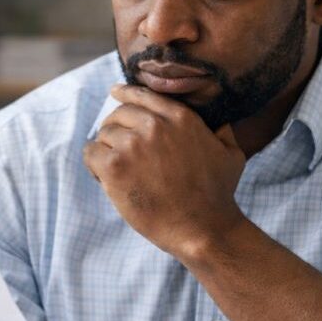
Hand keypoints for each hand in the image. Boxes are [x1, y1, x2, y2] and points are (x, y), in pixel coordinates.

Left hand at [82, 84, 246, 261]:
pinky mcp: (114, 167)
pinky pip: (91, 153)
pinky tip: (104, 178)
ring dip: (105, 150)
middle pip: (119, 114)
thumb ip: (223, 132)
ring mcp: (132, 145)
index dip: (125, 93)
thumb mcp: (231, 154)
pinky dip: (93, 164)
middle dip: (115, 128)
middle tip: (116, 148)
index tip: (115, 93)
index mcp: (180, 117)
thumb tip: (221, 123)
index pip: (142, 95)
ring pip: (103, 134)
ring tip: (114, 170)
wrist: (202, 228)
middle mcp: (154, 125)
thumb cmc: (217, 195)